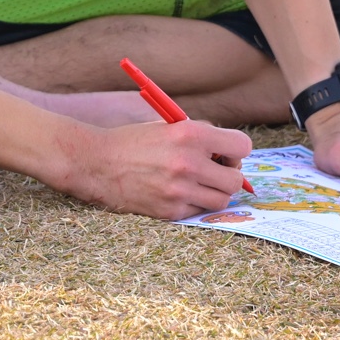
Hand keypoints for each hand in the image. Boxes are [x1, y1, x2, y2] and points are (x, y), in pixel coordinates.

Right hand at [63, 117, 254, 219]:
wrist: (97, 162)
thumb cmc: (135, 141)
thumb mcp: (171, 127)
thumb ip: (202, 137)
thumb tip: (232, 154)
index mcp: (191, 134)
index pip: (242, 146)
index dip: (236, 151)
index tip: (225, 154)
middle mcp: (189, 163)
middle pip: (235, 180)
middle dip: (228, 175)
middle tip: (213, 171)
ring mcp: (179, 190)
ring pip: (221, 200)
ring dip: (214, 193)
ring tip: (196, 183)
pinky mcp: (169, 211)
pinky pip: (199, 212)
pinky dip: (194, 204)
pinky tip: (177, 193)